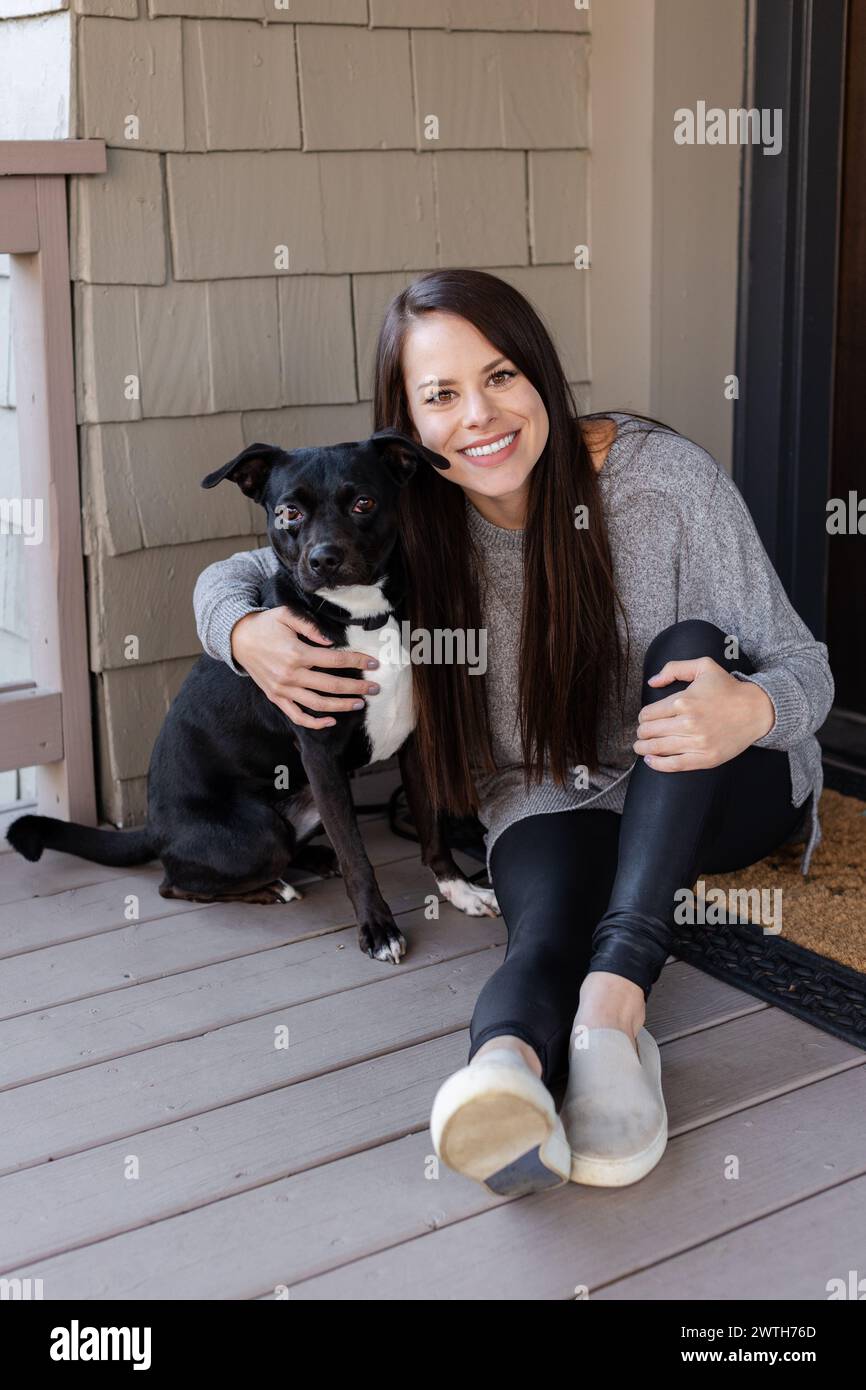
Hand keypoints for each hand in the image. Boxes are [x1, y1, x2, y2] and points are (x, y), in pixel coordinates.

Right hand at [230, 607, 379, 729]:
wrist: (237, 639)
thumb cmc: (265, 624)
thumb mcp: (286, 615)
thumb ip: (310, 627)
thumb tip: (331, 642)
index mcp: (297, 654)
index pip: (335, 660)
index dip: (357, 662)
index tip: (374, 663)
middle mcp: (291, 675)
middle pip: (332, 685)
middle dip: (357, 687)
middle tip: (375, 688)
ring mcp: (283, 689)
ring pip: (318, 704)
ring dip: (341, 706)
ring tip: (359, 704)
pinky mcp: (276, 697)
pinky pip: (297, 716)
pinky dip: (315, 722)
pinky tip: (331, 720)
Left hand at [633, 656, 775, 770]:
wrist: (756, 710)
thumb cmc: (728, 688)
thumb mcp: (703, 667)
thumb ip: (674, 668)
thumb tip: (652, 682)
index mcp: (683, 701)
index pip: (647, 714)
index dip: (643, 717)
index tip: (646, 718)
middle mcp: (688, 723)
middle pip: (649, 732)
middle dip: (642, 733)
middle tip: (642, 733)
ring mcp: (697, 743)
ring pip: (658, 749)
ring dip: (644, 748)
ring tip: (641, 746)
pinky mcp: (706, 758)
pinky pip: (674, 765)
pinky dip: (658, 764)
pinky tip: (650, 760)